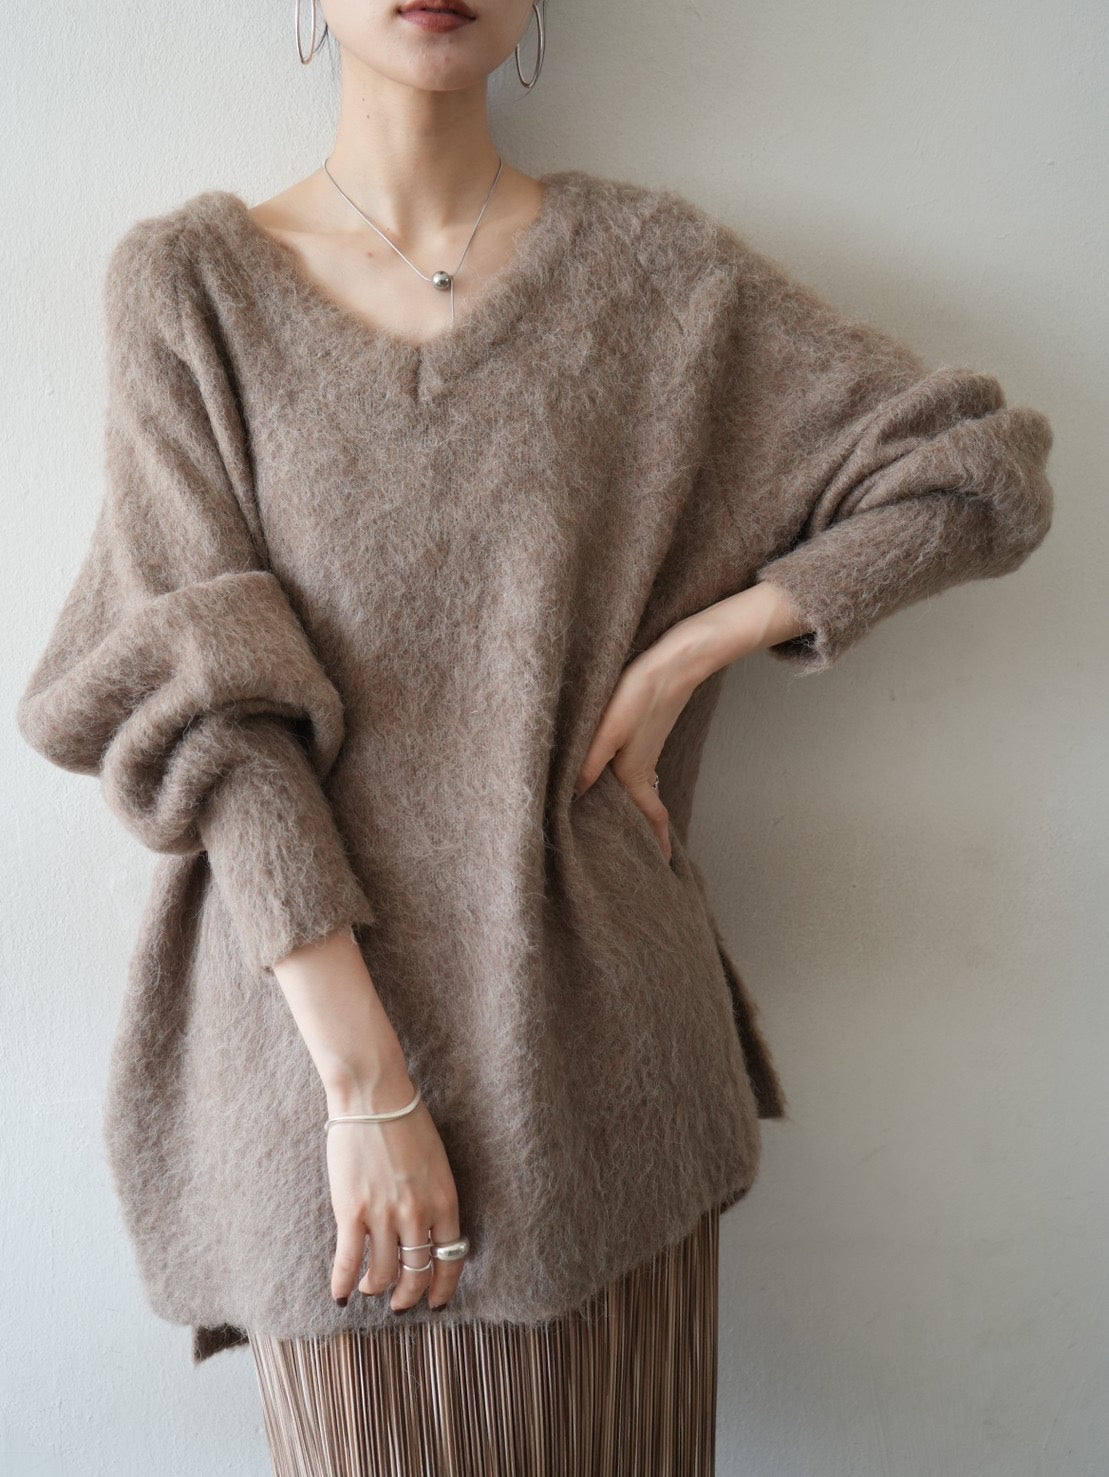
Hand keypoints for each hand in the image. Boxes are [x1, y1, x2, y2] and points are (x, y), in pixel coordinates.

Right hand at [326, 1069, 464, 1312]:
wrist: (374, 1096)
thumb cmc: (406, 1120)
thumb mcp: (436, 1162)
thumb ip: (434, 1197)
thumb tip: (428, 1229)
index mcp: (445, 1199)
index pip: (451, 1258)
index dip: (444, 1286)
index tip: (438, 1301)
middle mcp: (418, 1213)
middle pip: (417, 1273)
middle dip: (409, 1295)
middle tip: (401, 1303)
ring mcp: (385, 1214)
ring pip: (383, 1274)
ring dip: (376, 1288)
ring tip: (369, 1288)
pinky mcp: (352, 1211)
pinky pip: (348, 1261)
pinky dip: (343, 1283)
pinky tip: (340, 1294)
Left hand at [572, 642, 697, 862]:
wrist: (673, 663)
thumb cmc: (638, 695)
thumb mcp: (606, 732)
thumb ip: (587, 764)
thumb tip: (573, 795)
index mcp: (634, 774)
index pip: (650, 816)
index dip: (657, 841)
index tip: (664, 864)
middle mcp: (642, 767)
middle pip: (644, 807)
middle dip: (643, 830)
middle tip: (640, 852)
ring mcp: (646, 750)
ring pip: (640, 788)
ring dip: (637, 807)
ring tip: (626, 822)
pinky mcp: (645, 734)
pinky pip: (638, 770)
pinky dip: (632, 784)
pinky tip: (616, 776)